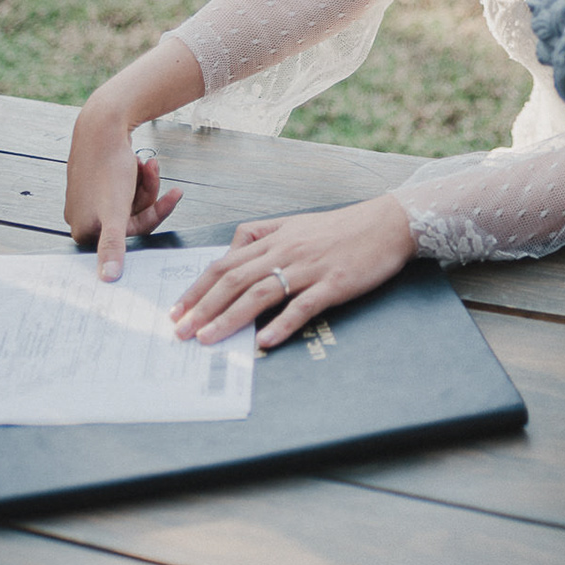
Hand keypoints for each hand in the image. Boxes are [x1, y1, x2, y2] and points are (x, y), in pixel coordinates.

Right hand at [65, 103, 183, 280]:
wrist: (100, 123)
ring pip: (128, 200)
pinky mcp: (92, 181)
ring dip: (143, 182)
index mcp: (84, 230)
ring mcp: (87, 199)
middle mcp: (82, 217)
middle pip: (131, 216)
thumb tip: (107, 281)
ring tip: (146, 161)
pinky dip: (134, 174)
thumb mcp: (116, 211)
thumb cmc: (107, 166)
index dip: (154, 214)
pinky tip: (135, 157)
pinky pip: (122, 186)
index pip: (131, 234)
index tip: (174, 195)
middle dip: (147, 193)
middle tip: (153, 168)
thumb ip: (113, 247)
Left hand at [171, 196, 416, 349]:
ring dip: (230, 317)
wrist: (387, 223)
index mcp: (274, 239)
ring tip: (208, 338)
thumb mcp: (295, 223)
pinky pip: (303, 306)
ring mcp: (309, 268)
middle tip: (181, 331)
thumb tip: (231, 250)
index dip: (197, 287)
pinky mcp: (334, 283)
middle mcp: (286, 252)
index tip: (177, 309)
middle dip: (203, 307)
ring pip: (261, 293)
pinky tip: (265, 340)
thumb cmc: (341, 227)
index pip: (225, 263)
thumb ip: (260, 234)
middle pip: (234, 279)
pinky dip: (282, 324)